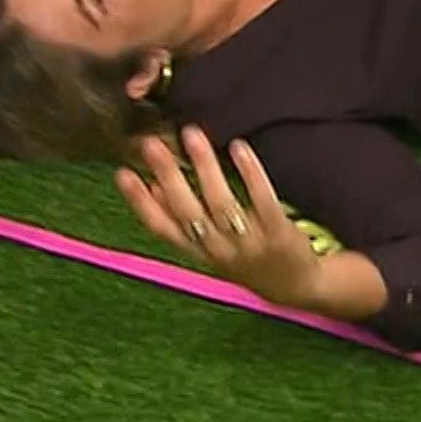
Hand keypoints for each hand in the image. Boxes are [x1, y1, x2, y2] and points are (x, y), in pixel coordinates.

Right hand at [115, 127, 321, 307]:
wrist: (298, 287)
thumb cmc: (247, 261)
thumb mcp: (208, 250)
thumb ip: (181, 222)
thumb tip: (152, 188)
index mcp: (198, 252)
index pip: (162, 228)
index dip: (140, 203)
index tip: (122, 173)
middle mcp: (219, 250)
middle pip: (187, 211)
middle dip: (167, 176)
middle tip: (151, 143)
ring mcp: (249, 243)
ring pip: (221, 203)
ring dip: (204, 166)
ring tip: (192, 134)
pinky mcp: (279, 233)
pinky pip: (262, 199)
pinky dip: (249, 172)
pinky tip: (238, 146)